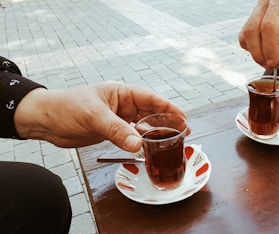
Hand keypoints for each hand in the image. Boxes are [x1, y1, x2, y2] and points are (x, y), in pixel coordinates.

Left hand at [14, 81, 187, 151]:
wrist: (45, 121)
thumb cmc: (66, 108)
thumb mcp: (94, 116)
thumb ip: (117, 130)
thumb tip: (138, 145)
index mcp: (120, 93)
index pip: (150, 98)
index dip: (168, 107)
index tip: (183, 117)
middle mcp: (122, 105)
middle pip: (151, 112)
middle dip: (167, 121)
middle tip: (184, 132)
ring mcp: (117, 118)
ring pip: (143, 125)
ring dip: (156, 133)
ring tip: (173, 141)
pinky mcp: (111, 131)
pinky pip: (131, 136)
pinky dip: (141, 142)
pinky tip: (150, 147)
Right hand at [239, 0, 278, 69]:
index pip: (268, 26)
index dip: (270, 49)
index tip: (275, 63)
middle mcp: (266, 2)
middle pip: (252, 31)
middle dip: (260, 54)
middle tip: (272, 65)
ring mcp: (258, 9)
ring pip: (246, 34)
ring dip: (255, 52)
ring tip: (270, 59)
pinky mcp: (254, 18)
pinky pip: (245, 35)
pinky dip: (253, 48)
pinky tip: (266, 50)